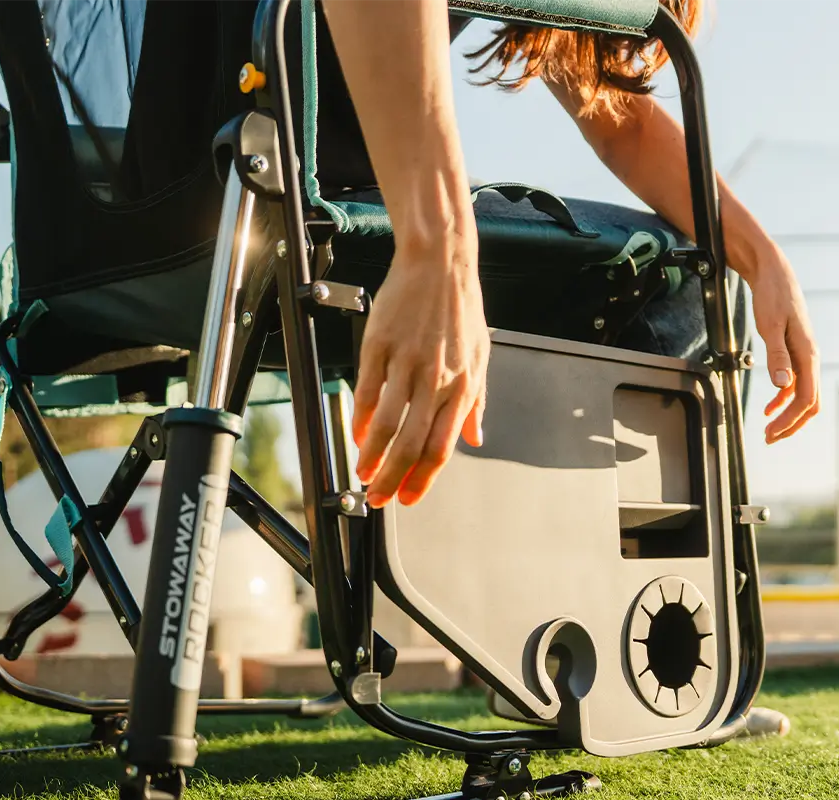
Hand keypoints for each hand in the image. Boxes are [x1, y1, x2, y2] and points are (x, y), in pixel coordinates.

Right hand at [352, 244, 490, 507]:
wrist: (440, 263)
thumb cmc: (461, 309)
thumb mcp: (480, 357)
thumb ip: (476, 402)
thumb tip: (475, 438)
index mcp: (463, 387)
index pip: (441, 448)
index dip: (423, 480)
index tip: (408, 497)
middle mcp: (436, 380)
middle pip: (411, 445)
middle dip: (392, 479)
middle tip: (378, 497)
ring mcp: (406, 363)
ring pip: (387, 424)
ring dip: (372, 456)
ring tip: (363, 472)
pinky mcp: (380, 345)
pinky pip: (367, 391)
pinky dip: (360, 419)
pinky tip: (358, 433)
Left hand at [748, 245, 819, 442]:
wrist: (773, 274)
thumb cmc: (772, 296)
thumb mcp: (770, 326)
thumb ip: (776, 356)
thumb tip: (782, 386)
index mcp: (808, 354)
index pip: (805, 398)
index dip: (789, 420)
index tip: (770, 433)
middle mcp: (810, 357)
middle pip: (809, 402)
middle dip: (790, 424)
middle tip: (769, 439)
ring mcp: (803, 356)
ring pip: (802, 395)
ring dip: (786, 415)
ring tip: (768, 430)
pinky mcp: (793, 352)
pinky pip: (794, 384)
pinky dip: (782, 399)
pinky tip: (768, 408)